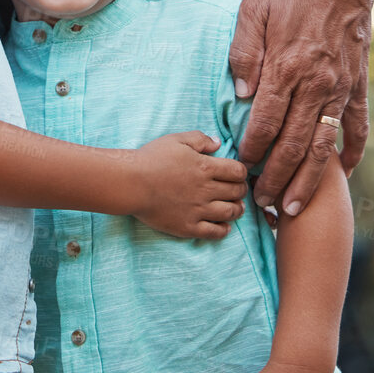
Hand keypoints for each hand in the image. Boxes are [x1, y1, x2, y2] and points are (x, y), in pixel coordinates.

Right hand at [128, 132, 248, 238]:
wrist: (132, 183)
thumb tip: (218, 143)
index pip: (237, 171)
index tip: (238, 173)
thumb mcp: (176, 140)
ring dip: (237, 209)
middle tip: (237, 189)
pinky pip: (215, 232)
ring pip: (230, 212)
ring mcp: (198, 210)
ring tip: (236, 206)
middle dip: (241, 190)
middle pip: (237, 192)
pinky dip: (224, 229)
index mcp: (205, 167)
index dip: (241, 172)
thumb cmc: (152, 158)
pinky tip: (224, 225)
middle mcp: (206, 190)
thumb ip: (200, 139)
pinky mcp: (189, 227)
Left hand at [230, 0, 371, 213]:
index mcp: (285, 66)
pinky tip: (344, 174)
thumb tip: (240, 92)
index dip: (253, 148)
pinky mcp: (358, 84)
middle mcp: (315, 83)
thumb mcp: (252, 9)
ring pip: (323, 145)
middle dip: (276, 178)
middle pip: (292, 143)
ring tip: (294, 207)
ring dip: (308, 179)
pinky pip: (357, 126)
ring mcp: (340, 87)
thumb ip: (243, 52)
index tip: (242, 167)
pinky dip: (352, 152)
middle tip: (261, 203)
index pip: (265, 121)